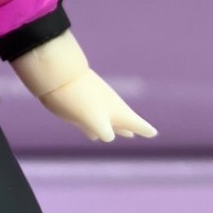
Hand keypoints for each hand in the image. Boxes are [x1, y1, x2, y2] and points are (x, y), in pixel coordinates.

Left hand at [39, 70, 156, 142]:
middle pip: (124, 122)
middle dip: (132, 128)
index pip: (136, 123)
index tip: (154, 133)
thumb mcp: (96, 118)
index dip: (145, 129)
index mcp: (118, 111)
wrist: (58, 75)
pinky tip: (92, 137)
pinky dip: (94, 131)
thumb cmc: (81, 98)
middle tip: (149, 132)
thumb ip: (105, 131)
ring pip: (108, 121)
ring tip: (125, 135)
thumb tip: (108, 136)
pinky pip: (89, 123)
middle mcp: (108, 109)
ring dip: (115, 129)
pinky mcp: (76, 110)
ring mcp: (93, 107)